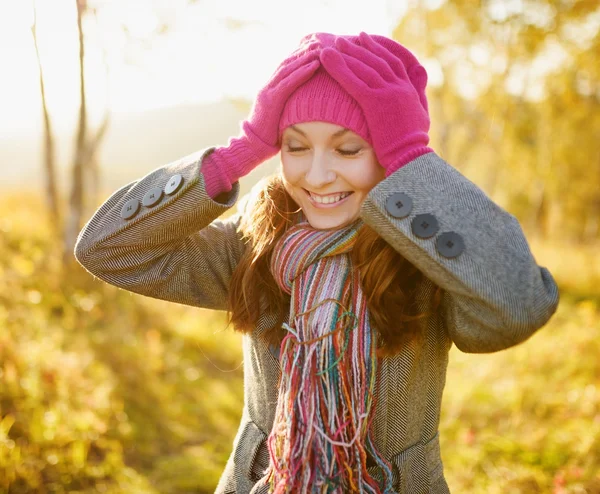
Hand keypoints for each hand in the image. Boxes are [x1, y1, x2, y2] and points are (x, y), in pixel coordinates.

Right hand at [245, 40, 320, 152]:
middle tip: (321, 40)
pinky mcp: (271, 100)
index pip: (287, 67)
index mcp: (271, 89)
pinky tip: (315, 64)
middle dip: (304, 50)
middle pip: (288, 62)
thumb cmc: (270, 136)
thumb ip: (289, 107)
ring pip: (289, 68)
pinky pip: (289, 82)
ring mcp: (268, 92)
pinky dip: (303, 72)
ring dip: (306, 56)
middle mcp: (268, 86)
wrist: (253, 147)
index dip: (300, 55)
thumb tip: (304, 105)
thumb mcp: (281, 117)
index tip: (316, 46)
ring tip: (321, 47)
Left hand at [319, 32, 433, 175]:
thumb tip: (416, 89)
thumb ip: (417, 99)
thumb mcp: (421, 117)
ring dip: (346, 55)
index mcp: (409, 90)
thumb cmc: (413, 145)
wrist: (411, 156)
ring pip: (364, 68)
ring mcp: (388, 93)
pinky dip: (339, 69)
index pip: (392, 62)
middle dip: (358, 48)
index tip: (364, 40)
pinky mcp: (375, 103)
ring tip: (332, 46)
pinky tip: (327, 60)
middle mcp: (399, 87)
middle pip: (376, 61)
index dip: (377, 50)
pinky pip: (354, 82)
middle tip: (343, 40)